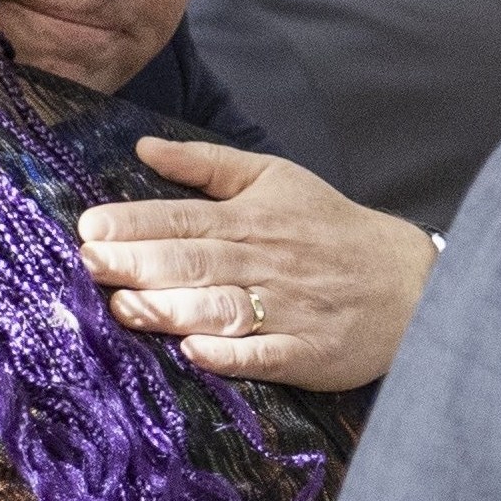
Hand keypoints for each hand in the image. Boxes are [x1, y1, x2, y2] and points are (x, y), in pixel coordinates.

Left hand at [76, 136, 436, 390]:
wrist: (410, 281)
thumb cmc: (328, 228)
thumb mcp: (274, 178)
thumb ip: (206, 164)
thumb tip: (143, 146)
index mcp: (252, 217)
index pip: (184, 218)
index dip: (136, 223)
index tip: (89, 229)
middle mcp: (265, 260)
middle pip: (195, 262)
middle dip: (140, 263)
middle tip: (89, 264)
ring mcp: (288, 308)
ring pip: (222, 307)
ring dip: (173, 309)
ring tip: (125, 308)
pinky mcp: (308, 351)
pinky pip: (266, 354)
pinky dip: (232, 354)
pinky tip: (196, 354)